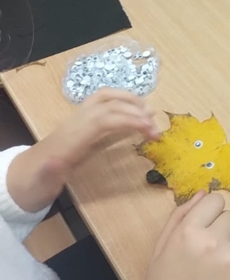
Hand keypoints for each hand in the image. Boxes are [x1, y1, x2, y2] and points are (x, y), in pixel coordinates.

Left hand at [6, 90, 158, 212]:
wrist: (24, 177)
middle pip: (107, 103)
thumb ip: (48, 172)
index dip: (128, 120)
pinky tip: (134, 113)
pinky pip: (103, 102)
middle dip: (135, 110)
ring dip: (129, 99)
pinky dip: (122, 102)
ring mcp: (77, 118)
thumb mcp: (41, 182)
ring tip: (151, 113)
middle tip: (156, 128)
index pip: (104, 118)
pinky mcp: (81, 121)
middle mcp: (75, 122)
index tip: (150, 130)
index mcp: (71, 138)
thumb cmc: (36, 182)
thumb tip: (54, 162)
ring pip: (104, 96)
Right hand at [137, 191, 229, 279]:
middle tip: (209, 253)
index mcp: (189, 231)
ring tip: (218, 270)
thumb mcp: (160, 249)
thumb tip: (204, 193)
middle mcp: (214, 242)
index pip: (216, 200)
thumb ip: (180, 216)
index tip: (206, 227)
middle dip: (223, 230)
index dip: (211, 213)